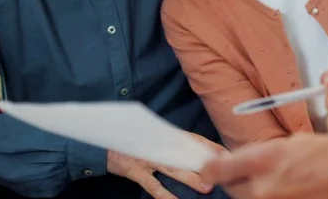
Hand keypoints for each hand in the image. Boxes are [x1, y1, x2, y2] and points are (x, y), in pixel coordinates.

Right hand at [108, 132, 225, 198]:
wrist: (101, 140)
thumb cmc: (131, 140)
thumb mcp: (152, 136)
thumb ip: (171, 141)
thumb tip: (195, 150)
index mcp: (164, 134)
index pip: (193, 139)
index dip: (210, 146)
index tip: (226, 153)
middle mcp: (157, 144)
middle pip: (186, 154)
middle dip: (205, 163)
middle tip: (223, 171)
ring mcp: (146, 158)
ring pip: (173, 169)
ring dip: (190, 179)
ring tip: (206, 187)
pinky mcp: (135, 171)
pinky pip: (153, 185)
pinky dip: (165, 195)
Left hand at [201, 134, 327, 198]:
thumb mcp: (297, 143)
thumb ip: (266, 154)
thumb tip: (246, 160)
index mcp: (267, 161)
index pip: (217, 169)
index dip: (209, 166)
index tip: (207, 164)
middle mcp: (266, 189)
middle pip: (231, 188)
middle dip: (233, 179)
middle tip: (242, 170)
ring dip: (252, 190)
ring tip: (272, 179)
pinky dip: (270, 197)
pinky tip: (286, 188)